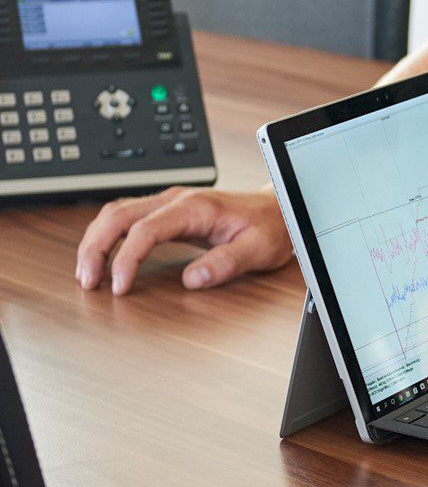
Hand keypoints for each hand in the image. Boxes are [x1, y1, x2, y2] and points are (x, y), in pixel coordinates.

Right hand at [75, 186, 293, 294]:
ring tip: (87, 273)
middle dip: (96, 247)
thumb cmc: (271, 228)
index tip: (119, 287)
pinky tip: (103, 256)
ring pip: (117, 212)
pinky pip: (127, 217)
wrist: (281, 208)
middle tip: (87, 280)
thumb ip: (226, 263)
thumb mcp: (258, 249)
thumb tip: (192, 279)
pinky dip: (108, 235)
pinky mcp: (169, 210)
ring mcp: (171, 202)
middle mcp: (178, 199)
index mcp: (196, 207)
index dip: (126, 259)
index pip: (145, 229)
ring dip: (96, 240)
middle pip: (119, 215)